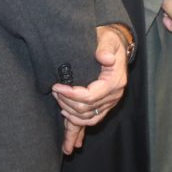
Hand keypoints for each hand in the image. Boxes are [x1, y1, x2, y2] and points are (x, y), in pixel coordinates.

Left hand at [51, 25, 129, 152]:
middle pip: (86, 109)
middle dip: (66, 102)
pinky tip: (68, 131)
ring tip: (58, 102)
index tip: (56, 87)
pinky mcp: (104, 105)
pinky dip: (78, 127)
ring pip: (87, 119)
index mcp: (115, 81)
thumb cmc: (110, 40)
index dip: (71, 94)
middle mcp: (114, 95)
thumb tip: (104, 57)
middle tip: (54, 91)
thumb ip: (106, 47)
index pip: (90, 96)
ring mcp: (110, 102)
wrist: (117, 44)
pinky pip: (92, 121)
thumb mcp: (109, 39)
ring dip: (70, 114)